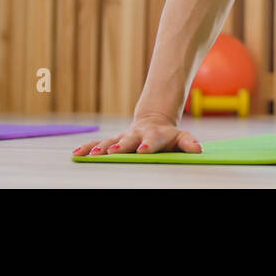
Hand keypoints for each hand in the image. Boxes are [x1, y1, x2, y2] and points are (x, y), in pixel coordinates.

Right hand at [73, 113, 203, 155]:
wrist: (154, 121)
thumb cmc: (168, 136)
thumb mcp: (181, 137)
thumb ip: (188, 142)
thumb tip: (198, 149)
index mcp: (154, 136)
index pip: (152, 141)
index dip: (148, 145)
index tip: (143, 150)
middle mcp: (136, 135)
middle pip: (129, 140)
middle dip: (121, 145)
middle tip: (112, 151)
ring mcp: (123, 137)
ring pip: (110, 141)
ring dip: (101, 147)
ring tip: (92, 154)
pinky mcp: (113, 140)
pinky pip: (98, 144)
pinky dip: (88, 148)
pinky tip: (77, 153)